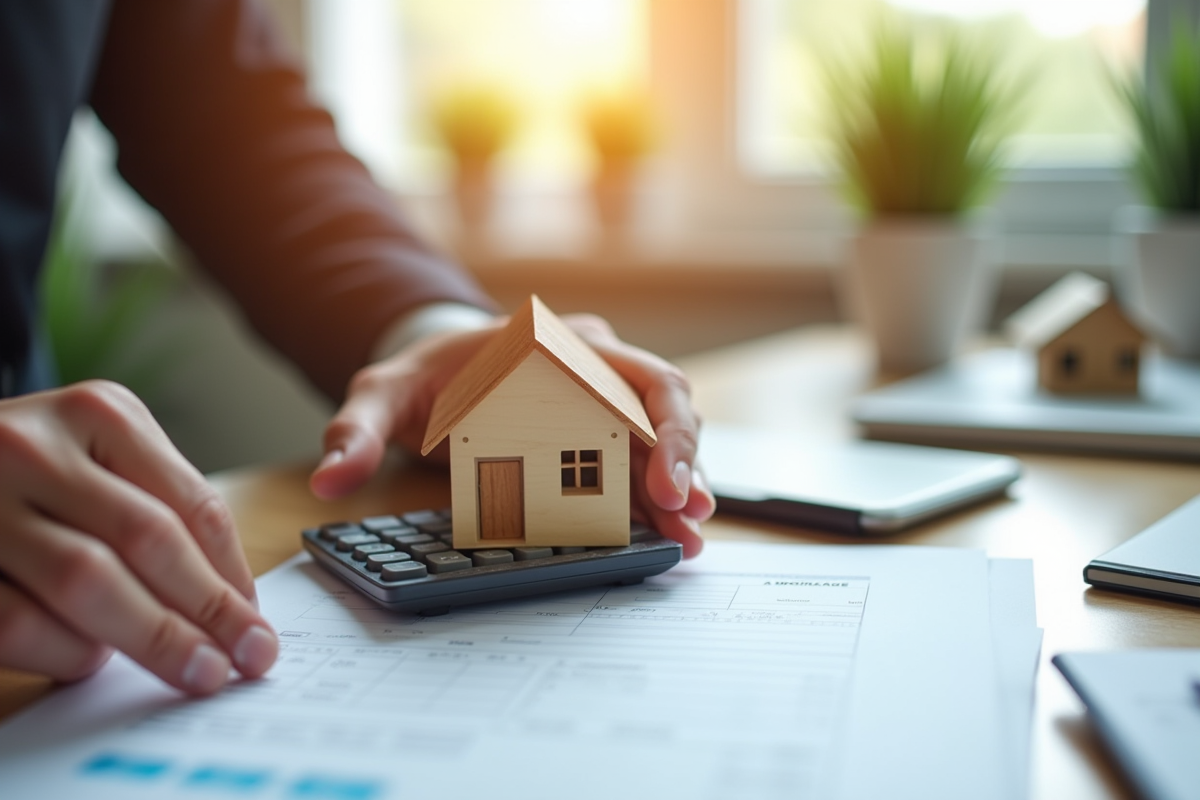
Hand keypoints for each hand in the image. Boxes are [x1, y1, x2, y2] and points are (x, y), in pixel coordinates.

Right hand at [0, 382, 277, 693]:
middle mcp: (37, 444)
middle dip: (207, 610)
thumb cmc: (32, 473)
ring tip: (193, 670)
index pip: (192, 503)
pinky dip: (66, 650)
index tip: (258, 624)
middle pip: (148, 539)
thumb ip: (157, 510)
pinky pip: (19, 621)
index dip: (233, 574)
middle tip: (245, 658)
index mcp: (99, 413)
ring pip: (85, 581)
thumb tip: (231, 603)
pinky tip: (92, 659)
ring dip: (150, 638)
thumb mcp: (100, 458)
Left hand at [311, 315, 713, 556]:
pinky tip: (667, 536)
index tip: (658, 480)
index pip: (634, 373)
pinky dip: (653, 499)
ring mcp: (598, 401)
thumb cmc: (419, 378)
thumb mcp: (382, 395)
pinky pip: (636, 464)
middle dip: (680, 460)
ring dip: (678, 487)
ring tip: (687, 540)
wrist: (431, 373)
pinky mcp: (594, 435)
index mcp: (554, 344)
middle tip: (683, 517)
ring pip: (658, 439)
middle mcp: (591, 366)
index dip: (660, 425)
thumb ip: (357, 428)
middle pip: (663, 405)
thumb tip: (331, 478)